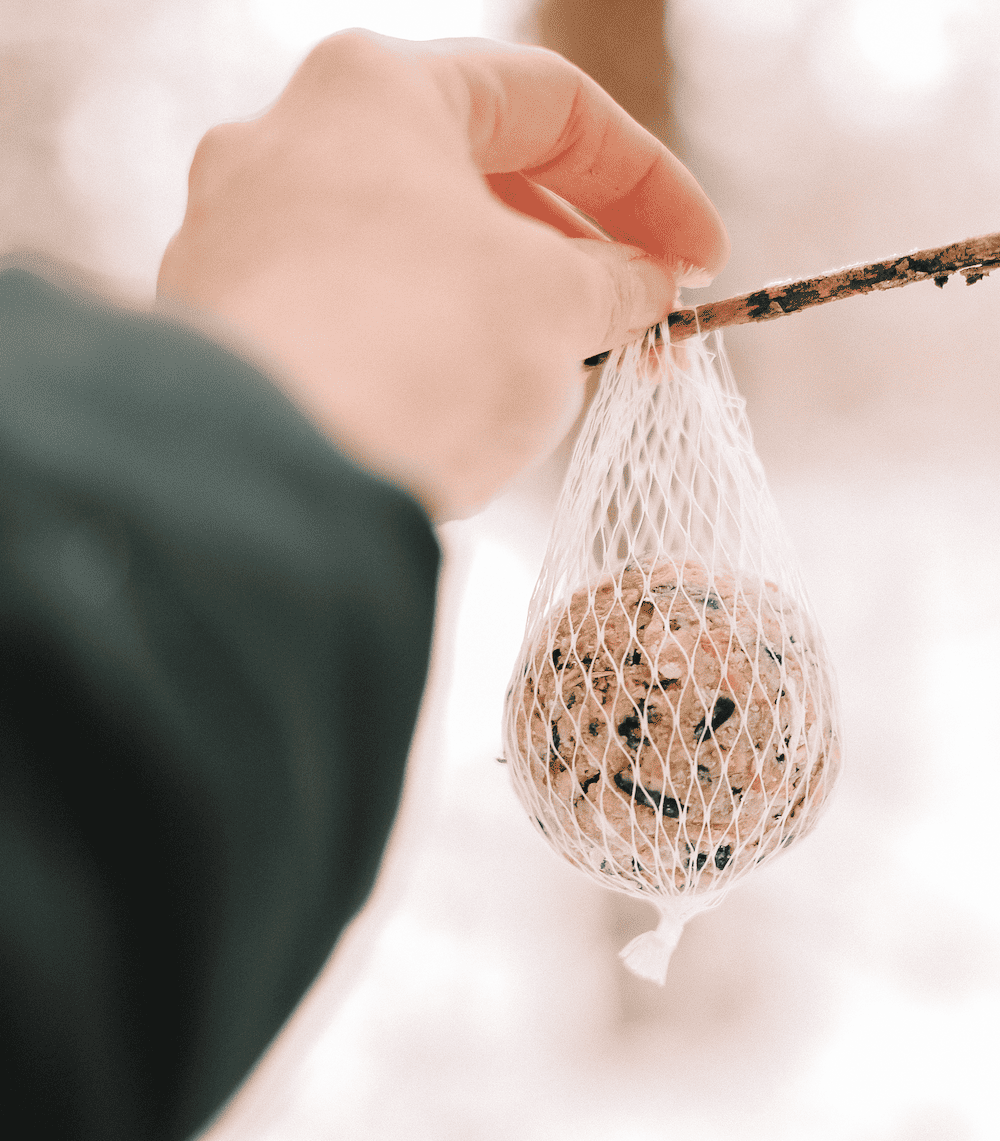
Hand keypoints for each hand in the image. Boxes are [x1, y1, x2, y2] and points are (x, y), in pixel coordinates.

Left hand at [157, 31, 727, 519]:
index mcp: (377, 88)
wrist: (274, 482)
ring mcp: (240, 233)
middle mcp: (288, 139)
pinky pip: (351, 311)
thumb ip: (614, 279)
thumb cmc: (421, 356)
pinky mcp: (221, 323)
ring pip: (408, 250)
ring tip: (558, 367)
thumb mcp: (557, 305)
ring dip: (500, 298)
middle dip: (573, 249)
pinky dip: (423, 339)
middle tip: (640, 319)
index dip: (650, 183)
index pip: (551, 105)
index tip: (701, 260)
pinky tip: (462, 400)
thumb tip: (641, 283)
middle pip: (471, 176)